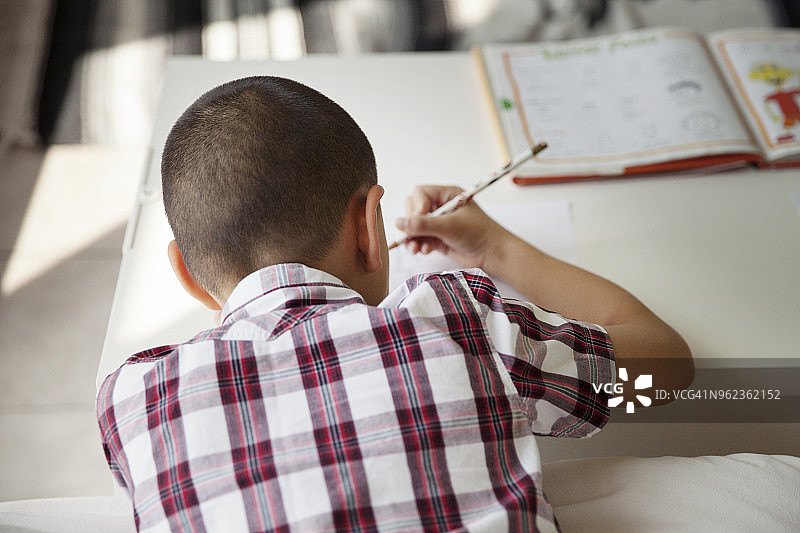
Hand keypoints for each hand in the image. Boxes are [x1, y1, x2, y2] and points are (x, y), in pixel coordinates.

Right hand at [395, 185, 510, 270]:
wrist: (492, 254)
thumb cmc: (480, 234)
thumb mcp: (450, 226)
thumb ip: (424, 225)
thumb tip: (400, 223)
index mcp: (447, 195)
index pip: (420, 194)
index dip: (417, 207)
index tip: (420, 220)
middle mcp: (441, 206)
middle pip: (414, 209)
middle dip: (412, 223)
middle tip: (415, 234)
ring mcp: (438, 223)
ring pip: (414, 226)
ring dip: (412, 237)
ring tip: (415, 248)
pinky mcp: (437, 237)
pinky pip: (419, 238)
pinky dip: (418, 244)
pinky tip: (423, 250)